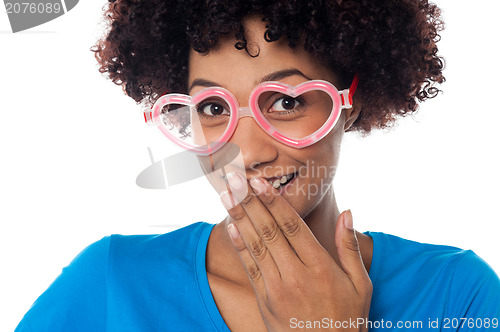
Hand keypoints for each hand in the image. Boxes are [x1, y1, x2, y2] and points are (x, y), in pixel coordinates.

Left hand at [219, 172, 371, 331]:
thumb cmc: (347, 319)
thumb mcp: (360, 284)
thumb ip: (350, 247)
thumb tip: (348, 213)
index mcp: (320, 267)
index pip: (292, 226)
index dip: (273, 202)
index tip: (259, 183)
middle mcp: (296, 275)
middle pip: (269, 231)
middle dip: (250, 202)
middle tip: (235, 179)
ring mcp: (277, 289)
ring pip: (255, 246)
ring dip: (239, 218)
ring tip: (227, 195)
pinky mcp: (265, 301)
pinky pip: (249, 269)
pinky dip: (239, 247)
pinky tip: (230, 228)